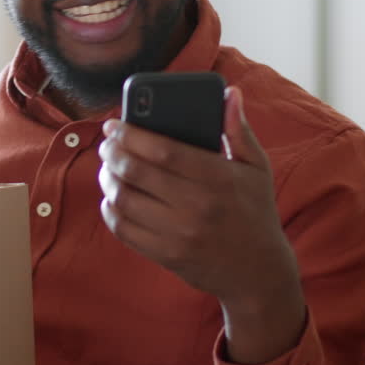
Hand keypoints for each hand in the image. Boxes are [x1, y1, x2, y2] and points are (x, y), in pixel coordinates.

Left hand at [98, 86, 306, 363]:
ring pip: (125, 201)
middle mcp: (196, 207)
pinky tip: (112, 197)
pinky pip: (125, 230)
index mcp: (217, 179)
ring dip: (108, 180)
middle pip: (137, 173)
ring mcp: (178, 234)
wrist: (258, 271)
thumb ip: (238, 130)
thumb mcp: (256, 168)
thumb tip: (230, 93)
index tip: (113, 125)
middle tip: (106, 144)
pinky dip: (111, 210)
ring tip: (107, 168)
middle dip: (112, 153)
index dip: (132, 135)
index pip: (164, 151)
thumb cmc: (255, 210)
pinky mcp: (166, 255)